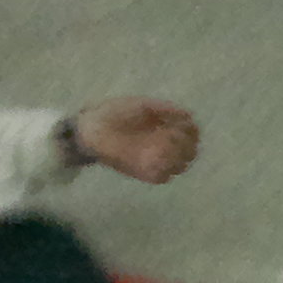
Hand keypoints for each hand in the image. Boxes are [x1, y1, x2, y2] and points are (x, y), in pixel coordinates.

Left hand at [70, 98, 198, 182]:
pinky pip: (164, 176)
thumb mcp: (141, 105)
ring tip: (164, 145)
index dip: (192, 130)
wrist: (89, 129)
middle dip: (187, 144)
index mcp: (165, 128)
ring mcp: (155, 160)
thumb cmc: (112, 114)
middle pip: (191, 151)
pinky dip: (166, 168)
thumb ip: (165, 109)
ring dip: (178, 156)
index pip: (192, 133)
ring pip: (181, 165)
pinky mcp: (145, 173)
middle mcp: (164, 145)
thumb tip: (188, 114)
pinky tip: (157, 156)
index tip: (183, 123)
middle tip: (173, 135)